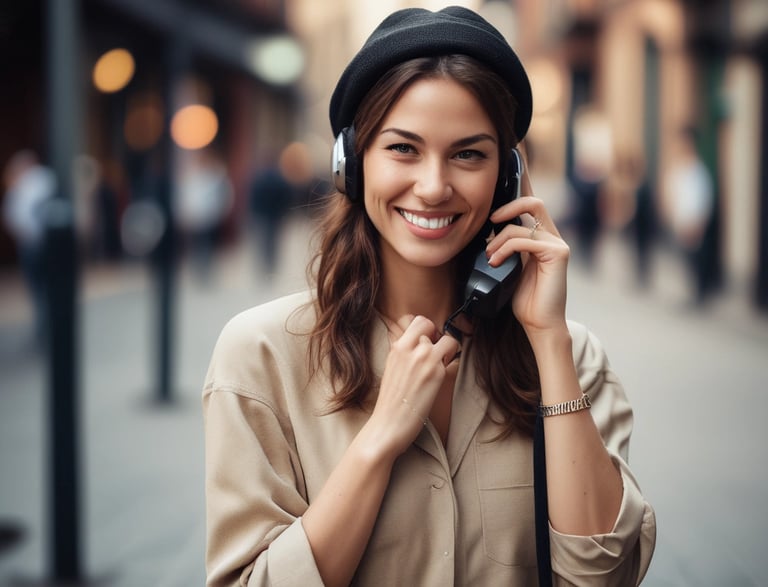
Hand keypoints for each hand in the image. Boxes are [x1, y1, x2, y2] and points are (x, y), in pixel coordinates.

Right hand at [368, 315, 459, 455]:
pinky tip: (444, 378)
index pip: (416, 320)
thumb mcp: (391, 369)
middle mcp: (409, 348)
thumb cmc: (389, 402)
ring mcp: (424, 358)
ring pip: (448, 340)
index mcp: (396, 347)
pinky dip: (453, 365)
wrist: (388, 424)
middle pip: (431, 326)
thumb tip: (418, 345)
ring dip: (449, 352)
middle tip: (437, 354)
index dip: (426, 329)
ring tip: (442, 366)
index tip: (427, 341)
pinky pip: (454, 358)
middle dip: (437, 338)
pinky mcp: (437, 372)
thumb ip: (403, 354)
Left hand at [486, 196, 569, 338]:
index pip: (532, 206)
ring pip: (522, 224)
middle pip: (533, 203)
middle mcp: (551, 237)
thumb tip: (487, 234)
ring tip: (489, 255)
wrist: (539, 323)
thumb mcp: (509, 267)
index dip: (522, 185)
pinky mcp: (558, 253)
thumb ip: (506, 247)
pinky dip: (505, 248)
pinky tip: (495, 261)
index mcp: (541, 237)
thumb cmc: (524, 299)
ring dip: (498, 239)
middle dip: (508, 206)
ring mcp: (557, 244)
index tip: (507, 175)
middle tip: (490, 220)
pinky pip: (524, 240)